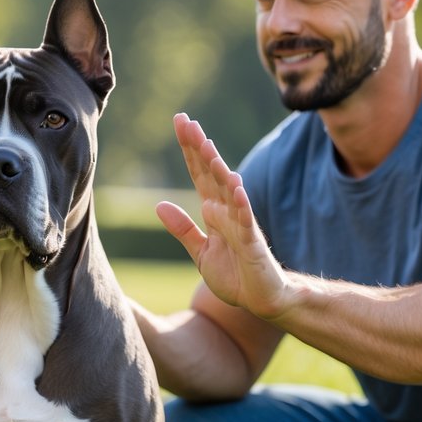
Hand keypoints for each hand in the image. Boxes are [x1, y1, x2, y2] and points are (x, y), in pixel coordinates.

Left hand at [156, 114, 293, 318]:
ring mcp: (241, 224)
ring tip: (206, 145)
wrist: (261, 300)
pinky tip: (236, 186)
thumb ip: (183, 229)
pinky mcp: (253, 243)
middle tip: (187, 122)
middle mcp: (227, 211)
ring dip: (218, 168)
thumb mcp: (200, 251)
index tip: (180, 122)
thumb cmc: (235, 274)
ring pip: (228, 191)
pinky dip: (241, 203)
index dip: (189, 150)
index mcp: (214, 211)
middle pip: (212, 173)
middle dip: (200, 147)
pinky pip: (246, 220)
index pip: (199, 174)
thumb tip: (159, 204)